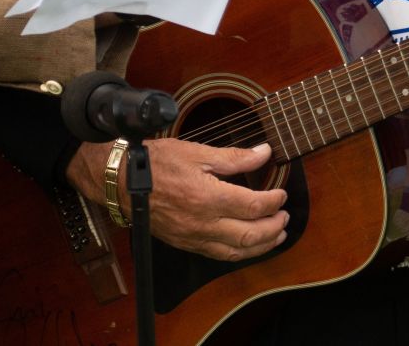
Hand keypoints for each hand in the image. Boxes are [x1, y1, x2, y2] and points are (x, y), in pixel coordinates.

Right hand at [66, 138, 288, 261]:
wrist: (122, 182)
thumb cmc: (157, 163)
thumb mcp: (198, 152)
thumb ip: (234, 157)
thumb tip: (264, 153)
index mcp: (209, 197)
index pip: (253, 206)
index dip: (274, 201)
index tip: (281, 194)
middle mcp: (203, 222)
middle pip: (250, 235)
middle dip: (274, 228)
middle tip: (285, 217)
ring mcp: (194, 237)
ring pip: (236, 252)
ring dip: (262, 246)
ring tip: (277, 236)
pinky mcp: (186, 244)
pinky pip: (218, 256)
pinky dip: (239, 254)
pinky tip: (247, 246)